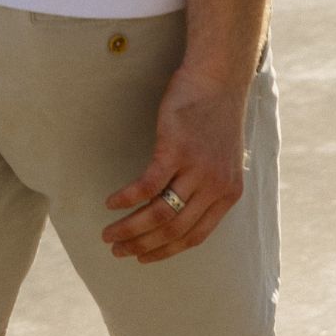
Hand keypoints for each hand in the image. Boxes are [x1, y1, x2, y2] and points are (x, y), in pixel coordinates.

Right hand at [101, 68, 248, 263]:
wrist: (219, 78)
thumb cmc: (215, 118)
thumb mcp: (221, 160)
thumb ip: (205, 189)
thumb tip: (177, 212)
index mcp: (227, 195)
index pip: (194, 237)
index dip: (165, 252)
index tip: (143, 257)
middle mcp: (214, 187)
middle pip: (173, 230)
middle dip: (141, 245)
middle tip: (118, 250)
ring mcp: (196, 169)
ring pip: (159, 214)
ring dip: (129, 228)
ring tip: (108, 234)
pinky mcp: (176, 150)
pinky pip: (147, 186)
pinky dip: (126, 199)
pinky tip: (111, 204)